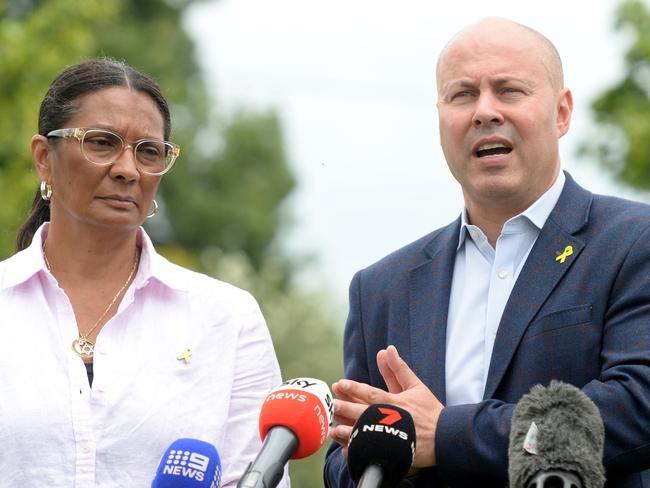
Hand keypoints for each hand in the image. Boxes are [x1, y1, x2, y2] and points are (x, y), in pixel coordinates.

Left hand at [330, 345, 443, 466]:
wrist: (446, 438)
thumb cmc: (430, 411)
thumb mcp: (416, 386)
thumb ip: (399, 369)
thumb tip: (387, 349)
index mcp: (396, 402)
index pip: (371, 393)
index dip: (354, 388)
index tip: (339, 384)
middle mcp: (392, 419)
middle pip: (365, 413)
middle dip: (347, 408)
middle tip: (331, 405)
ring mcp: (392, 437)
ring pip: (367, 434)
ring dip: (349, 431)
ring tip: (333, 429)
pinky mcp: (393, 452)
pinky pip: (373, 452)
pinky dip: (360, 451)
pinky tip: (347, 449)